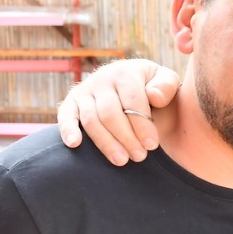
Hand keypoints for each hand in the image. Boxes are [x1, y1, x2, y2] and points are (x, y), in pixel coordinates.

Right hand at [56, 59, 178, 164]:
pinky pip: (66, 116)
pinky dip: (67, 130)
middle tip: (140, 157)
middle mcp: (102, 79)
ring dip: (106, 142)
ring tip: (121, 160)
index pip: (132, 101)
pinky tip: (75, 145)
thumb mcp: (166, 81)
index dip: (142, 125)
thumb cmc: (153, 87)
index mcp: (126, 73)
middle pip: (110, 114)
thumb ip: (166, 87)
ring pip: (91, 120)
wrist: (132, 81)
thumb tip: (153, 97)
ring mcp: (85, 90)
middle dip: (126, 138)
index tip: (152, 145)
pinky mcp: (71, 102)